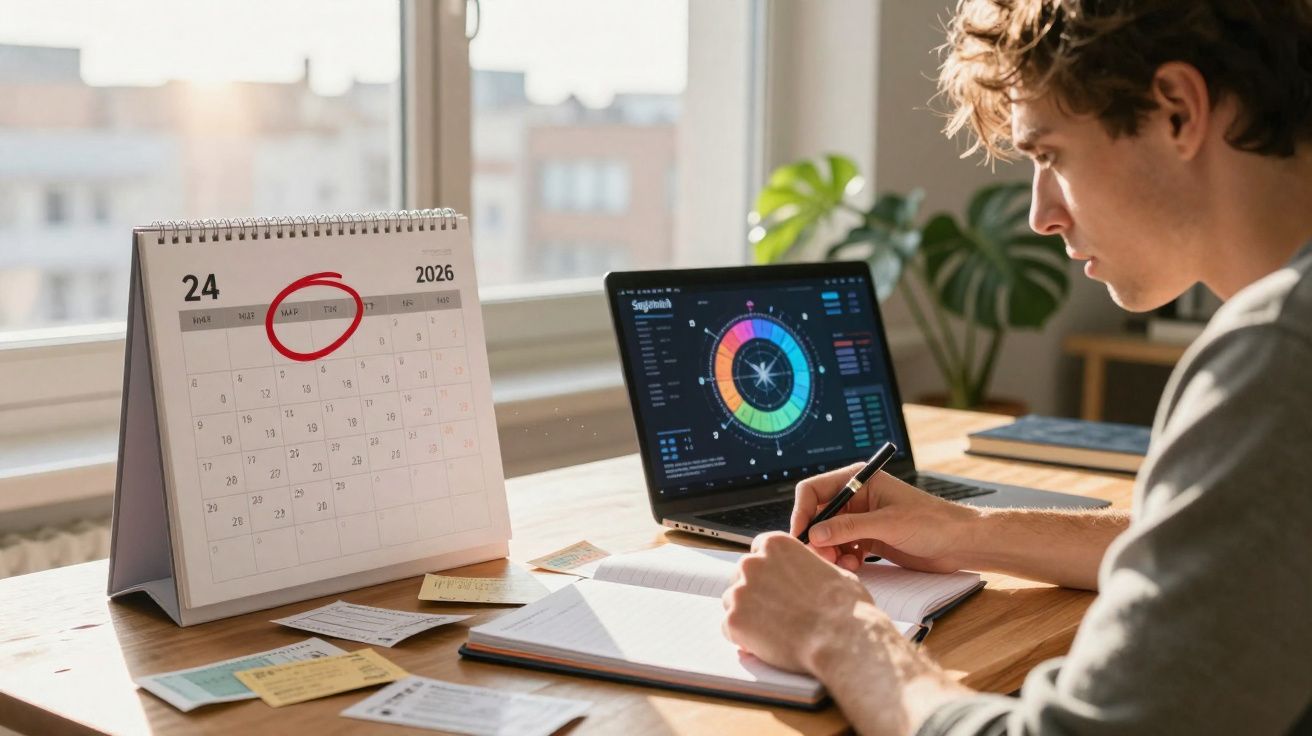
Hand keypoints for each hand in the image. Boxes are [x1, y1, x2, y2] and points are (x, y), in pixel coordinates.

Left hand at [721, 532, 882, 672]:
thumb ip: (806, 568)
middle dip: (755, 593)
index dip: (766, 570)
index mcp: (776, 545)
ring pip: (733, 603)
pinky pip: (730, 629)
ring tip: (774, 630)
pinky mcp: (734, 621)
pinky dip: (744, 638)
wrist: (842, 638)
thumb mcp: (830, 571)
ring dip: (748, 615)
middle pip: (742, 577)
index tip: (772, 583)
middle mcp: (753, 563)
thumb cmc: (844, 608)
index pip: (758, 550)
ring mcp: (740, 592)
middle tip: (775, 612)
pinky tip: (767, 644)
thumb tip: (806, 577)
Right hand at [791, 463, 979, 573]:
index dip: (803, 512)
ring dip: (831, 552)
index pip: (814, 491)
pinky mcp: (868, 539)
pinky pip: (842, 548)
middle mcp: (856, 498)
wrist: (959, 543)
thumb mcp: (888, 523)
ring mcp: (861, 519)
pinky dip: (843, 559)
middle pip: (819, 516)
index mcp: (859, 480)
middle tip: (824, 558)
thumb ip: (850, 528)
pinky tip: (855, 566)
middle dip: (818, 538)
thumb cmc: (932, 522)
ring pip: (829, 535)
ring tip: (844, 564)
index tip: (801, 536)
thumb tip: (815, 533)